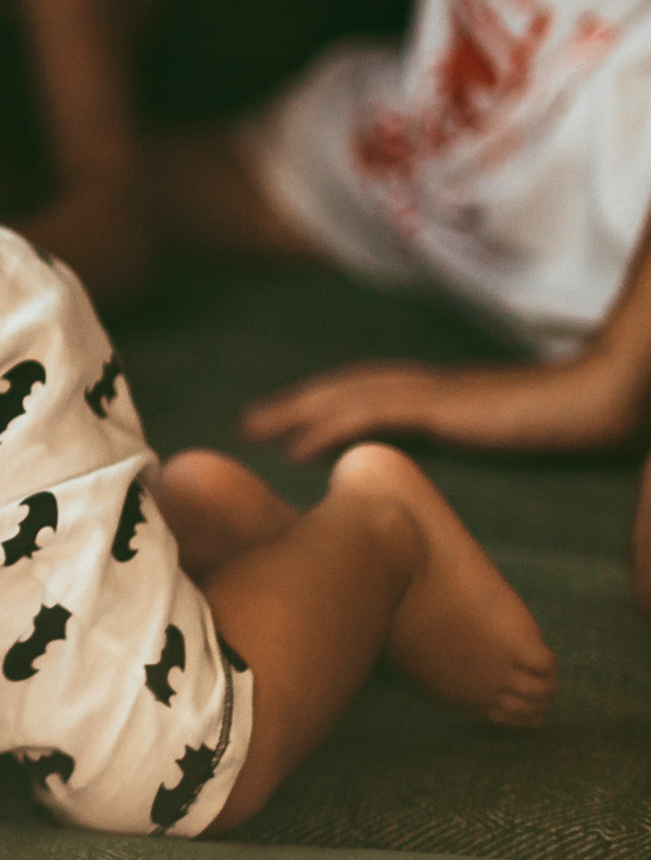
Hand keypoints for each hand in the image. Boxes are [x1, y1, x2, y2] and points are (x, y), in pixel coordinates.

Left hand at [242, 355, 644, 461]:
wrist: (607, 399)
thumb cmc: (572, 424)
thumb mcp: (509, 439)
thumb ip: (476, 444)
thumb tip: (444, 473)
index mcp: (447, 394)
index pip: (373, 393)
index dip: (330, 404)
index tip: (293, 425)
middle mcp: (432, 386)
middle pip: (349, 388)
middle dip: (299, 404)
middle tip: (252, 423)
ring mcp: (436, 392)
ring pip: (349, 395)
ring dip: (298, 411)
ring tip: (256, 429)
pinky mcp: (445, 407)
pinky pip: (373, 413)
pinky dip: (329, 427)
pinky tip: (297, 447)